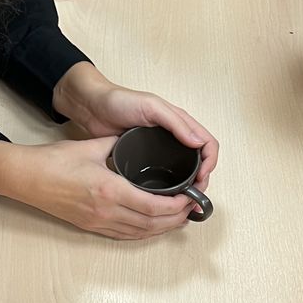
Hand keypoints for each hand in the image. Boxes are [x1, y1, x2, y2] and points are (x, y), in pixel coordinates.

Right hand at [0, 137, 199, 239]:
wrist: (25, 177)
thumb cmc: (54, 161)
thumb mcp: (92, 147)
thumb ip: (120, 146)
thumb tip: (139, 142)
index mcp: (109, 190)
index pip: (153, 206)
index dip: (177, 205)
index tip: (190, 196)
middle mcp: (106, 211)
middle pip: (151, 224)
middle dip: (176, 218)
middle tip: (192, 208)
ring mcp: (98, 222)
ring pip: (139, 233)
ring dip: (163, 228)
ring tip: (180, 218)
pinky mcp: (90, 226)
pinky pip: (124, 235)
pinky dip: (144, 232)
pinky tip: (154, 226)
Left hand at [53, 64, 217, 188]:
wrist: (92, 106)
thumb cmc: (119, 101)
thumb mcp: (151, 107)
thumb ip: (176, 122)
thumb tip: (199, 143)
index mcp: (180, 122)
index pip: (208, 143)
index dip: (210, 162)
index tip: (201, 177)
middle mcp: (175, 137)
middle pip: (200, 161)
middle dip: (202, 179)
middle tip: (194, 196)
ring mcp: (161, 150)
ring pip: (185, 171)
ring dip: (190, 186)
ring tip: (184, 202)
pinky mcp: (146, 160)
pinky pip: (166, 175)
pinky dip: (172, 188)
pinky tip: (167, 198)